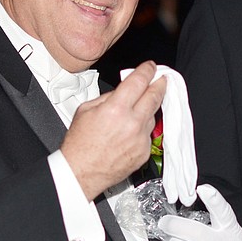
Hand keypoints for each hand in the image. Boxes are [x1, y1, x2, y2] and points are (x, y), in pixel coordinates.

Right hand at [61, 61, 166, 200]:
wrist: (80, 173)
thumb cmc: (79, 144)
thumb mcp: (85, 110)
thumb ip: (108, 97)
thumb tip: (123, 90)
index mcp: (116, 109)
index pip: (139, 81)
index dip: (148, 70)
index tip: (151, 67)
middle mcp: (132, 123)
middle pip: (154, 96)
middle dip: (159, 84)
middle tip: (162, 79)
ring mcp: (140, 139)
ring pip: (152, 116)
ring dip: (148, 109)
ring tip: (136, 110)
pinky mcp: (144, 152)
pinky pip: (147, 134)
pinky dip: (141, 129)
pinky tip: (129, 132)